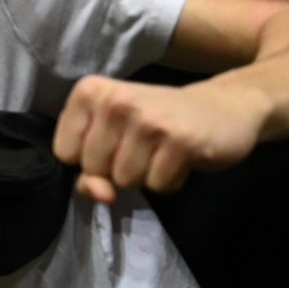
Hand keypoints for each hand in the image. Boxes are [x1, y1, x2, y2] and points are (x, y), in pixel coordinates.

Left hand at [52, 76, 266, 204]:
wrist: (224, 107)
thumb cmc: (156, 123)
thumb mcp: (112, 139)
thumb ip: (89, 171)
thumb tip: (101, 195)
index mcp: (90, 92)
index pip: (64, 152)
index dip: (89, 159)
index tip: (113, 140)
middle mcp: (116, 101)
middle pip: (94, 169)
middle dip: (117, 169)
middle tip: (144, 145)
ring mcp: (149, 120)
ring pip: (125, 181)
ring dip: (145, 175)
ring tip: (162, 150)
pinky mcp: (181, 141)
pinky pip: (158, 186)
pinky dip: (170, 180)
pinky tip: (181, 157)